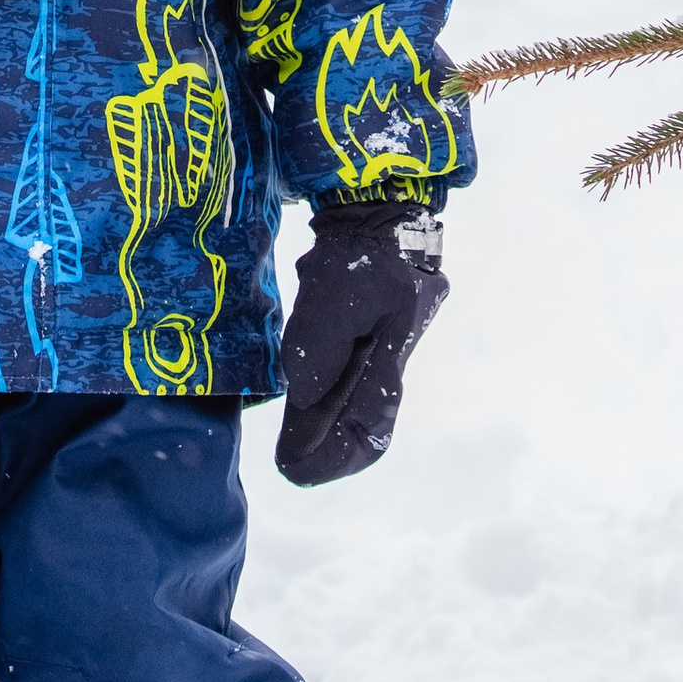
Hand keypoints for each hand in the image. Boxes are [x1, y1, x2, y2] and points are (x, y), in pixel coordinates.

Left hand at [276, 194, 448, 488]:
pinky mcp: (366, 332)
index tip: (296, 471)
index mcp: (392, 351)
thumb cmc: (358, 249)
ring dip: (322, 425)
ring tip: (291, 446)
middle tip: (289, 465)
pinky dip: (324, 398)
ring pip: (352, 400)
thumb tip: (304, 397)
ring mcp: (381, 345)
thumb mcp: (336, 290)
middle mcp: (391, 357)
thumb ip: (320, 344)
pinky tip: (302, 408)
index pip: (368, 423)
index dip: (334, 454)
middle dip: (326, 446)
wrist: (379, 210)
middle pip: (362, 419)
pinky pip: (346, 377)